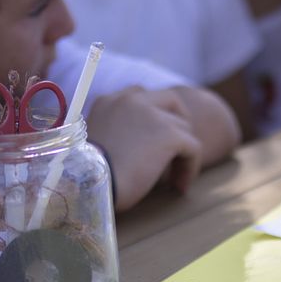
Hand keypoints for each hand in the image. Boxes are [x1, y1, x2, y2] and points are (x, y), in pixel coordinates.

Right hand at [85, 86, 203, 210]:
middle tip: (177, 150)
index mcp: (109, 101)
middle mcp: (131, 99)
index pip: (140, 95)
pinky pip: (193, 147)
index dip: (153, 116)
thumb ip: (115, 134)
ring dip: (182, 152)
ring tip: (175, 178)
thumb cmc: (87, 176)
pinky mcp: (169, 134)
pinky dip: (191, 167)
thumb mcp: (95, 145)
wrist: (88, 185)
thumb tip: (137, 149)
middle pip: (170, 100)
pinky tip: (181, 186)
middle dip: (178, 123)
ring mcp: (152, 114)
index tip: (153, 140)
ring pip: (183, 127)